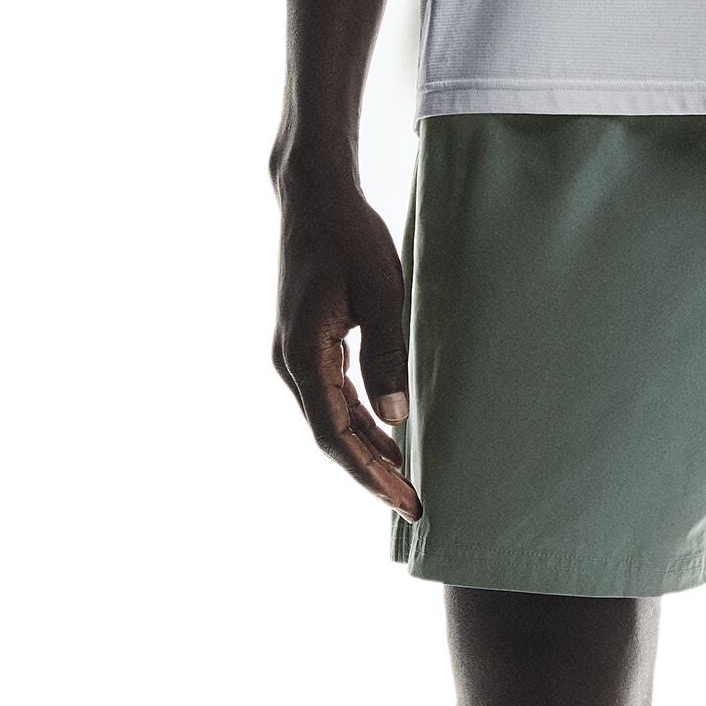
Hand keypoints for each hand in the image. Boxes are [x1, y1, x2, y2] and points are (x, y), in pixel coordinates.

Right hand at [271, 166, 419, 518]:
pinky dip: (360, 423)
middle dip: (372, 474)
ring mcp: (296, 355)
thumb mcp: (381, 292)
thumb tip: (397, 417)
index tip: (404, 501)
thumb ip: (389, 354)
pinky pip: (333, 398)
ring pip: (331, 420)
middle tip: (414, 506)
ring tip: (408, 481)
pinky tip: (389, 439)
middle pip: (331, 436)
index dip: (370, 473)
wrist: (314, 198)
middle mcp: (291, 362)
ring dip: (367, 451)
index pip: (335, 433)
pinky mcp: (307, 346)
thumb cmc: (349, 237)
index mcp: (303, 354)